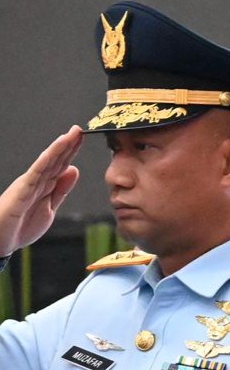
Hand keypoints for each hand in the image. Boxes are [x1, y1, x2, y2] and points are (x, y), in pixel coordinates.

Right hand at [0, 127, 81, 254]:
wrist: (1, 240)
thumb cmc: (21, 224)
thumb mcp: (49, 207)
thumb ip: (61, 189)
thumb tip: (73, 170)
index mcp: (44, 185)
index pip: (60, 165)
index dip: (71, 152)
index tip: (81, 138)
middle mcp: (36, 181)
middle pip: (55, 160)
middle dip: (67, 145)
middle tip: (79, 129)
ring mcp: (29, 184)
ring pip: (47, 163)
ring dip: (58, 149)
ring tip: (70, 135)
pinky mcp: (22, 191)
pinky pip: (34, 174)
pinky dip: (44, 163)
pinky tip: (52, 153)